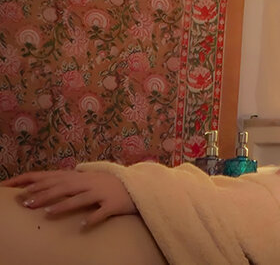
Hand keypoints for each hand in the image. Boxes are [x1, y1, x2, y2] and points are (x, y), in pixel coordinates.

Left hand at [1, 170, 136, 226]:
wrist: (141, 187)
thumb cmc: (112, 185)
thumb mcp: (90, 178)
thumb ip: (72, 180)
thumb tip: (48, 182)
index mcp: (82, 176)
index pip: (53, 176)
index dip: (34, 181)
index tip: (16, 187)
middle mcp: (91, 182)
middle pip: (64, 187)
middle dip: (44, 194)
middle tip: (27, 203)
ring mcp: (103, 192)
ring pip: (81, 198)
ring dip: (64, 205)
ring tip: (48, 213)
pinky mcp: (114, 204)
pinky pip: (102, 212)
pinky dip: (92, 218)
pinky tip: (82, 226)